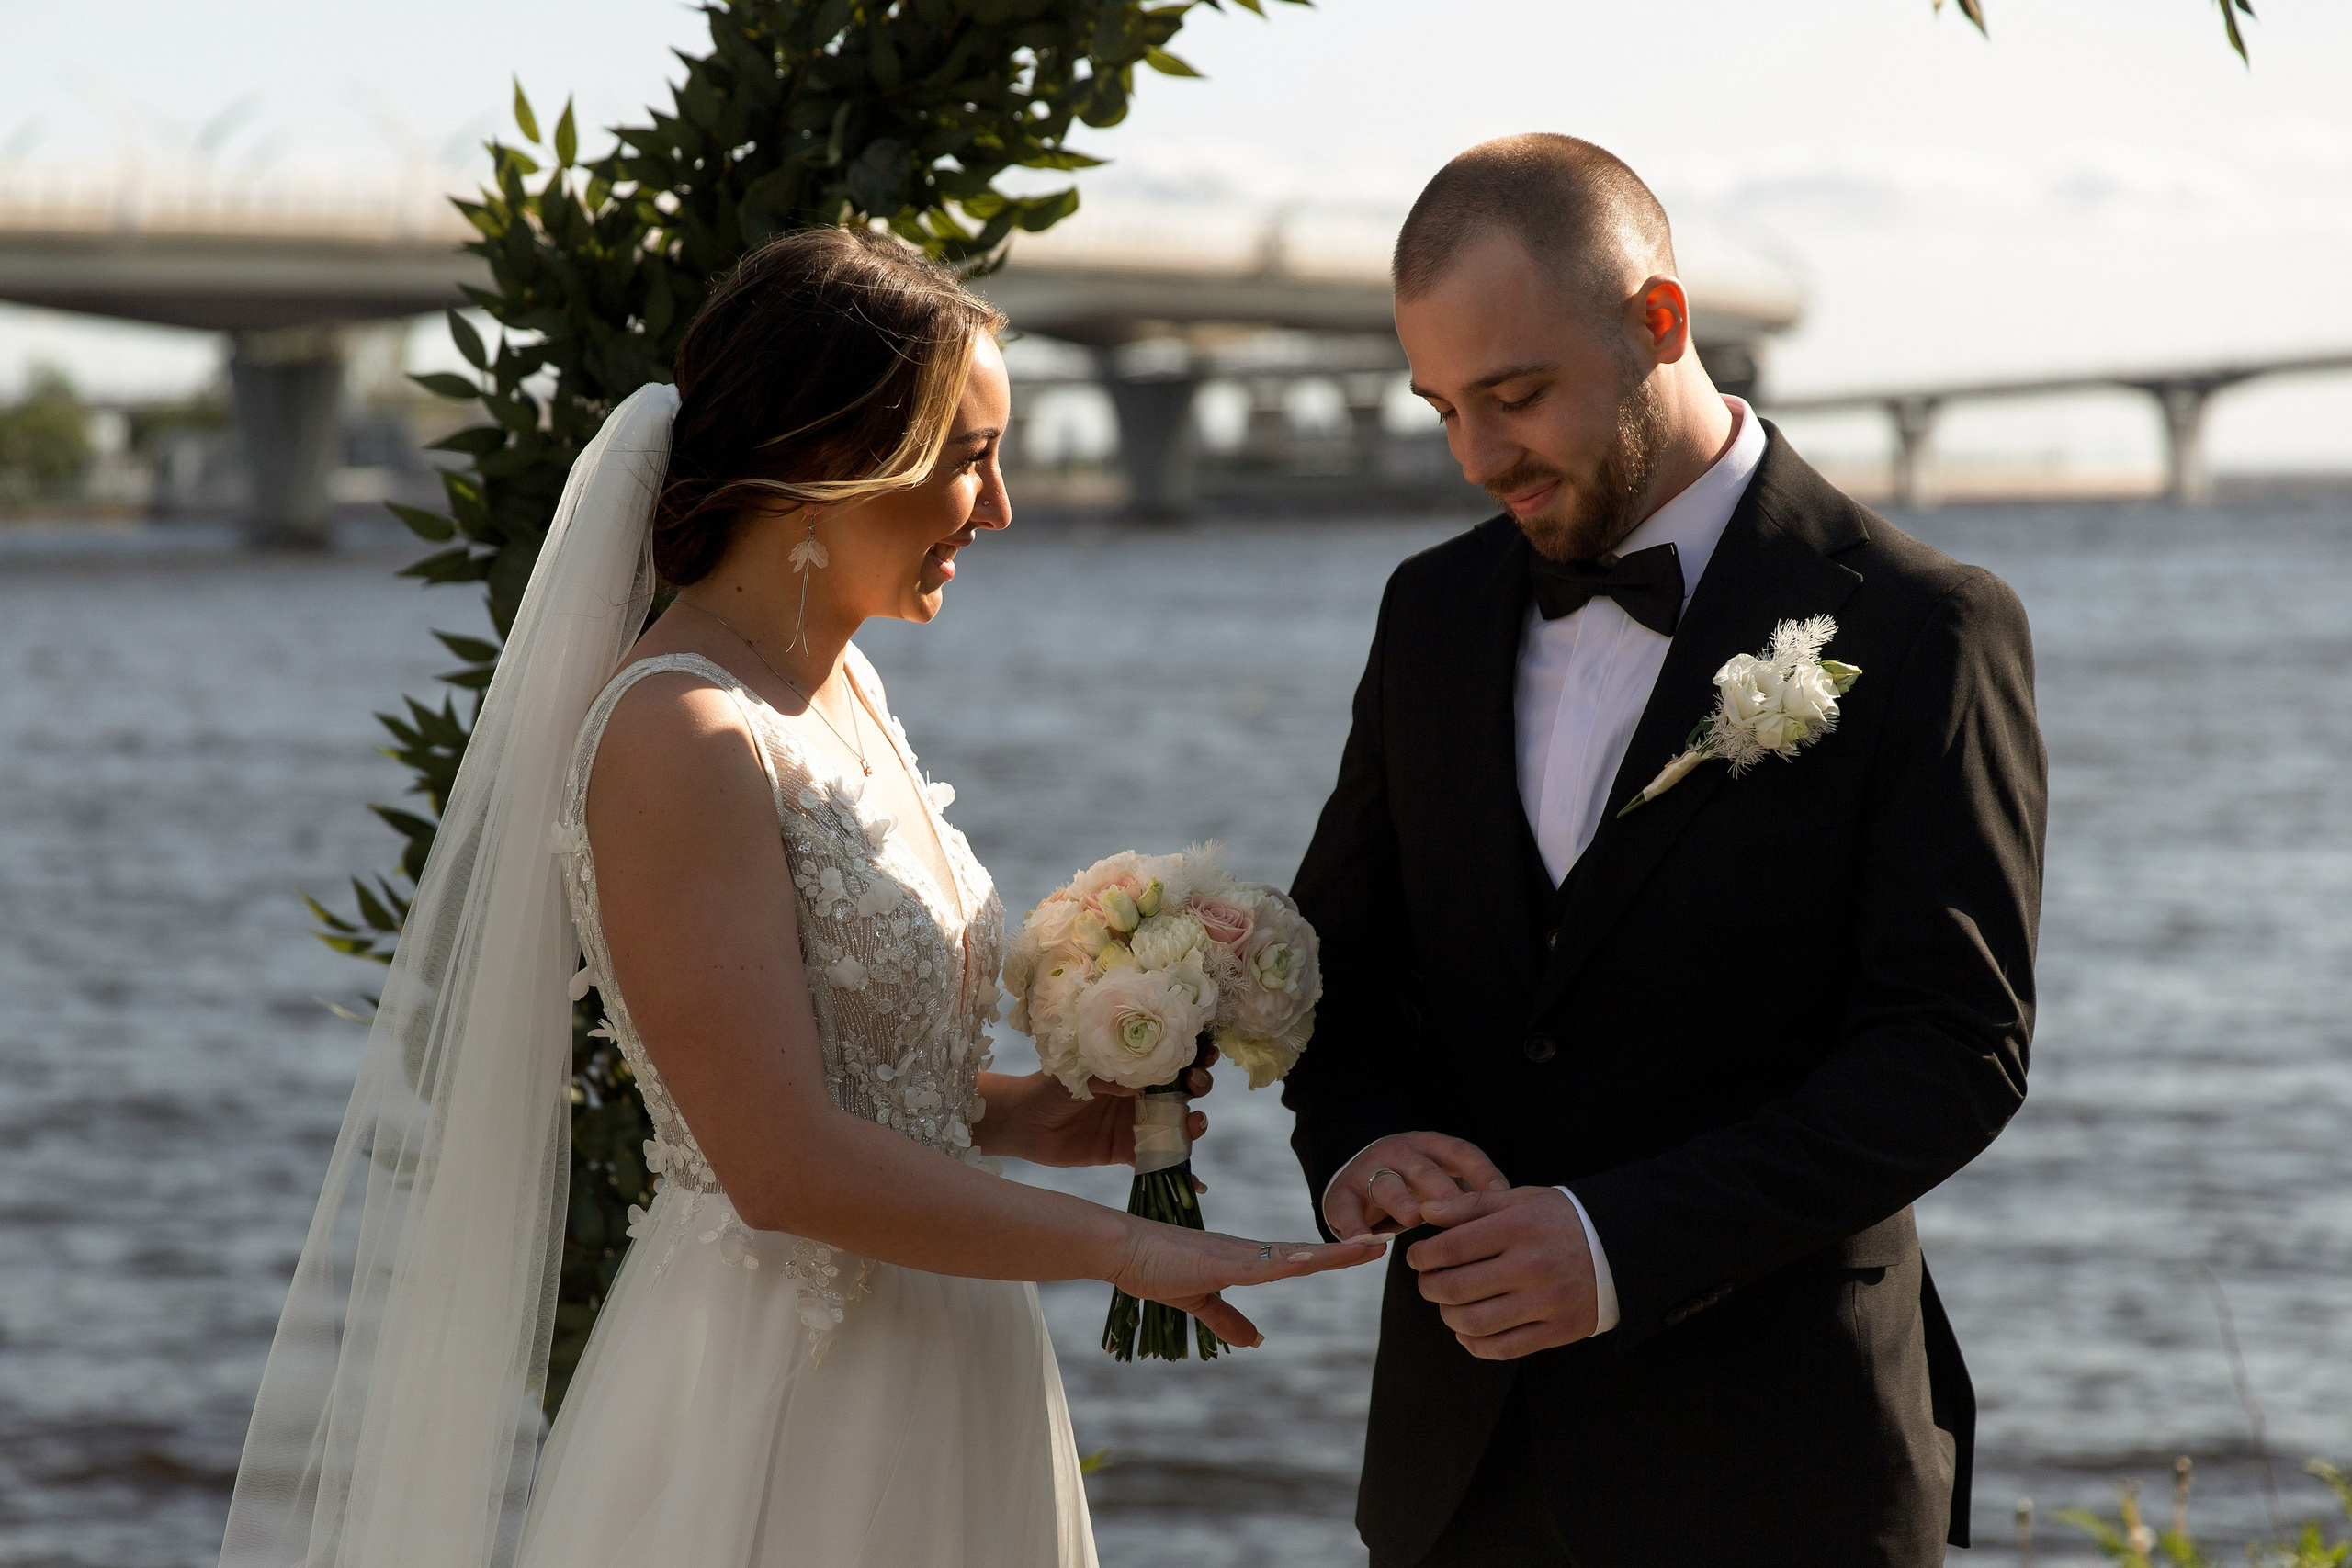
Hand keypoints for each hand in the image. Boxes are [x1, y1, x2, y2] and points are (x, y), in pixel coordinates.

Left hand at [977, 1055, 1215, 1173]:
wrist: (1023, 1122)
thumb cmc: (1048, 1087)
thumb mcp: (1076, 1072)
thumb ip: (1106, 1076)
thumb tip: (1138, 1081)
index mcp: (1131, 1066)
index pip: (1169, 1056)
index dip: (1192, 1053)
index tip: (1204, 1053)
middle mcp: (1141, 1093)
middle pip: (1183, 1088)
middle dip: (1199, 1084)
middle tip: (1196, 1085)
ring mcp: (1137, 1123)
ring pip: (1177, 1123)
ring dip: (1194, 1125)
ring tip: (1194, 1125)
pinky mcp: (1129, 1152)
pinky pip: (1159, 1163)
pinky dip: (1180, 1174)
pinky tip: (1197, 1184)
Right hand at [1108, 1225, 1387, 1347]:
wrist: (1123, 1249)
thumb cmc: (1156, 1269)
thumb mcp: (1198, 1302)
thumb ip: (1228, 1320)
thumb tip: (1255, 1341)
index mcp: (1246, 1260)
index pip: (1297, 1260)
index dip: (1330, 1256)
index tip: (1364, 1250)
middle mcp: (1249, 1253)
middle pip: (1304, 1253)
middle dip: (1344, 1249)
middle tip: (1383, 1244)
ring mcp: (1236, 1255)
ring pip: (1292, 1255)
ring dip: (1329, 1253)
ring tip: (1366, 1248)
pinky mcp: (1217, 1262)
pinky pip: (1259, 1264)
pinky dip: (1286, 1263)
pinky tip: (1309, 1261)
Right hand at [1323, 1131, 1508, 1237]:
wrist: (1357, 1177)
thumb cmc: (1415, 1185)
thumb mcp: (1443, 1180)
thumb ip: (1472, 1194)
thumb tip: (1517, 1213)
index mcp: (1431, 1147)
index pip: (1461, 1153)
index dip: (1481, 1172)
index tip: (1502, 1196)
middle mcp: (1400, 1153)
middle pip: (1424, 1168)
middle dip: (1442, 1189)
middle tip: (1459, 1210)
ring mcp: (1369, 1171)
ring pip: (1386, 1183)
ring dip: (1401, 1200)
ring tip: (1414, 1218)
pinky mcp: (1342, 1195)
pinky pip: (1346, 1209)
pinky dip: (1354, 1226)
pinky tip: (1366, 1244)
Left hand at [1409, 1187, 1597, 1359]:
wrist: (1618, 1248)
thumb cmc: (1559, 1221)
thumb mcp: (1521, 1199)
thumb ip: (1471, 1205)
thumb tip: (1426, 1214)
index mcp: (1519, 1227)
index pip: (1452, 1247)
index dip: (1423, 1256)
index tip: (1416, 1258)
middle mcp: (1532, 1266)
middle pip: (1456, 1288)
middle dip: (1429, 1287)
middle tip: (1427, 1282)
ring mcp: (1546, 1302)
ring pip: (1474, 1322)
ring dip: (1448, 1316)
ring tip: (1447, 1305)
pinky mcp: (1558, 1330)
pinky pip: (1503, 1348)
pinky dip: (1474, 1344)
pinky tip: (1466, 1331)